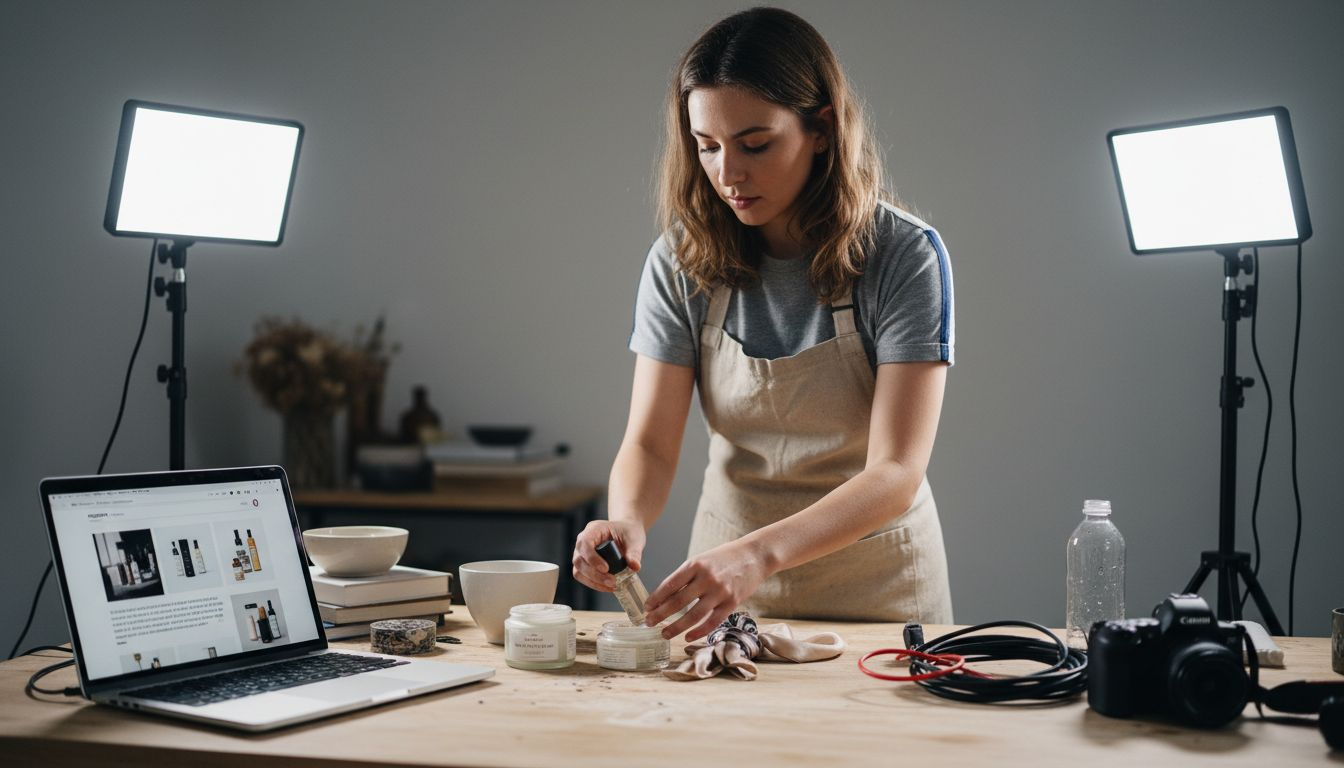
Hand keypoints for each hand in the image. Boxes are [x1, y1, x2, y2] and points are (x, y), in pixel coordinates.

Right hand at [571, 519, 645, 591]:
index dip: (592, 558)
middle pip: (579, 560)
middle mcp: (583, 541)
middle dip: (594, 574)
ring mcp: (582, 553)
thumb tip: (635, 567)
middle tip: (612, 581)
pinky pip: (583, 577)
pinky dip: (594, 584)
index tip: (606, 568)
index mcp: (594, 529)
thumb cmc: (628, 532)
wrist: (627, 534)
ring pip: (578, 571)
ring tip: (611, 585)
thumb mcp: (634, 540)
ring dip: (593, 581)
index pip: (584, 543)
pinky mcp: (585, 564)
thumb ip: (634, 553)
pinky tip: (607, 587)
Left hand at [642, 539, 769, 641]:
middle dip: (660, 615)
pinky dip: (698, 632)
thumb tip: (665, 596)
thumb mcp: (702, 559)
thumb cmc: (725, 557)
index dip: (656, 598)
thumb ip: (686, 576)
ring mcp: (720, 592)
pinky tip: (687, 637)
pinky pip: (712, 622)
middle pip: (678, 602)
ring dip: (676, 627)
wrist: (755, 555)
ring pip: (693, 615)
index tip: (646, 607)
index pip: (670, 584)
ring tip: (664, 633)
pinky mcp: (732, 603)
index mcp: (695, 564)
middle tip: (649, 623)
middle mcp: (707, 578)